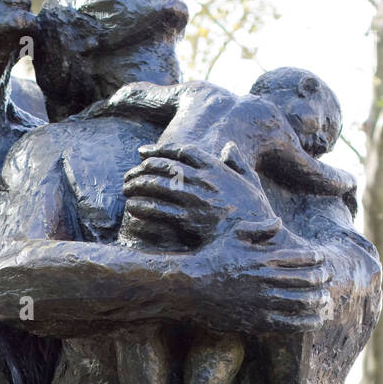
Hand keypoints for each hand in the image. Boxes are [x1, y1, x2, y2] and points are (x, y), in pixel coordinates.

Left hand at [122, 142, 278, 245]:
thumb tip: (230, 146)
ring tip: (125, 189)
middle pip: (164, 165)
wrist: (257, 237)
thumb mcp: (252, 182)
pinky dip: (142, 206)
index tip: (143, 152)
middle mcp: (203, 178)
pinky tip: (131, 207)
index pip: (181, 150)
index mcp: (216, 167)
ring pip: (157, 184)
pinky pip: (158, 208)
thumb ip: (238, 163)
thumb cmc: (256, 213)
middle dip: (142, 168)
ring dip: (137, 185)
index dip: (159, 149)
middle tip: (128, 174)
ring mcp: (195, 197)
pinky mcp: (188, 218)